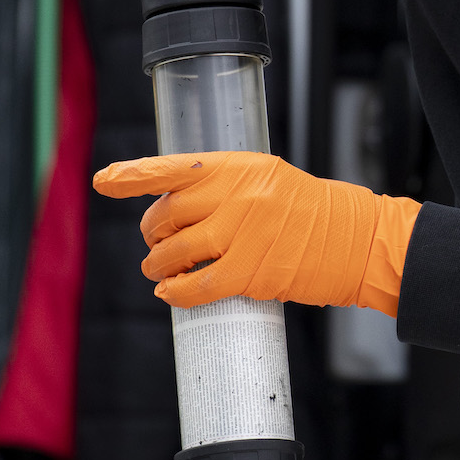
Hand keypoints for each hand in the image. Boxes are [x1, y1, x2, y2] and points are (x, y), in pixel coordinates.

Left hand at [92, 151, 419, 314]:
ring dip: (157, 265)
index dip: (133, 175)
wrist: (355, 241)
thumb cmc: (312, 211)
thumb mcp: (267, 179)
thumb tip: (176, 208)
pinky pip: (195, 286)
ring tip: (160, 270)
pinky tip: (171, 292)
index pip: (173, 168)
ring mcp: (243, 234)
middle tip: (158, 241)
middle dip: (153, 231)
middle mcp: (237, 195)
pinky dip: (175, 293)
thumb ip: (224, 187)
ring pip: (173, 252)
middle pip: (166, 214)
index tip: (104, 181)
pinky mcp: (251, 272)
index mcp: (239, 167)